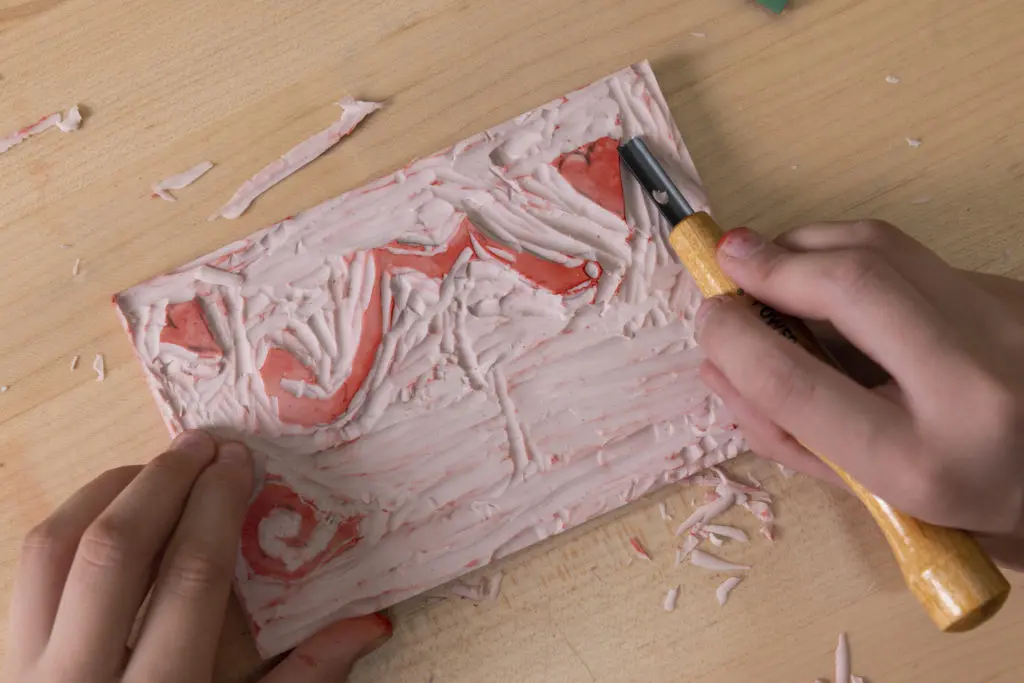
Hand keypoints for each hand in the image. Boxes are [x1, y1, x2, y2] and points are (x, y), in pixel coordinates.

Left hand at [3, 431, 390, 682]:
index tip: (239, 464)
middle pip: (114, 551)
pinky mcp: (6, 657)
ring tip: (158, 466)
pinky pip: (29, 570)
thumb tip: (371, 623)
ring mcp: (27, 667)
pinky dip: (72, 520)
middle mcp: (79, 678)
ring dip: (109, 490)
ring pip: (53, 549)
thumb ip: (303, 679)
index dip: (217, 509)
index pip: (188, 578)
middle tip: (204, 445)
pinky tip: (111, 507)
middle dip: (164, 482)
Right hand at [695, 221, 1023, 567]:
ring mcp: (1004, 327)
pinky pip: (911, 254)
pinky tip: (832, 279)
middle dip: (771, 262)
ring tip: (767, 259)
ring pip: (882, 247)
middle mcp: (974, 388)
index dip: (735, 339)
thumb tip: (715, 363)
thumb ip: (786, 433)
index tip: (706, 318)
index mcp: (921, 465)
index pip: (797, 383)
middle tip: (724, 257)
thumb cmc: (962, 505)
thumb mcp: (870, 493)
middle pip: (850, 284)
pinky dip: (852, 255)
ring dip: (805, 242)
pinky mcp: (1012, 292)